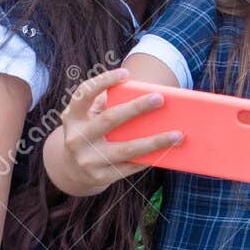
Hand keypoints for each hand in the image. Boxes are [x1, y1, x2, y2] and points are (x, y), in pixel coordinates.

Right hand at [51, 68, 181, 194]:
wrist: (71, 170)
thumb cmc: (89, 133)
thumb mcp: (88, 118)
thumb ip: (105, 105)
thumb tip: (146, 98)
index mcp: (72, 117)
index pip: (85, 93)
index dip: (103, 81)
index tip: (126, 72)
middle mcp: (77, 138)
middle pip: (110, 119)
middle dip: (136, 108)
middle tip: (160, 98)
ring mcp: (88, 160)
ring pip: (127, 149)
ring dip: (155, 141)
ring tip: (178, 135)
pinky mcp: (100, 177)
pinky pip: (130, 166)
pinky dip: (150, 158)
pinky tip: (167, 152)